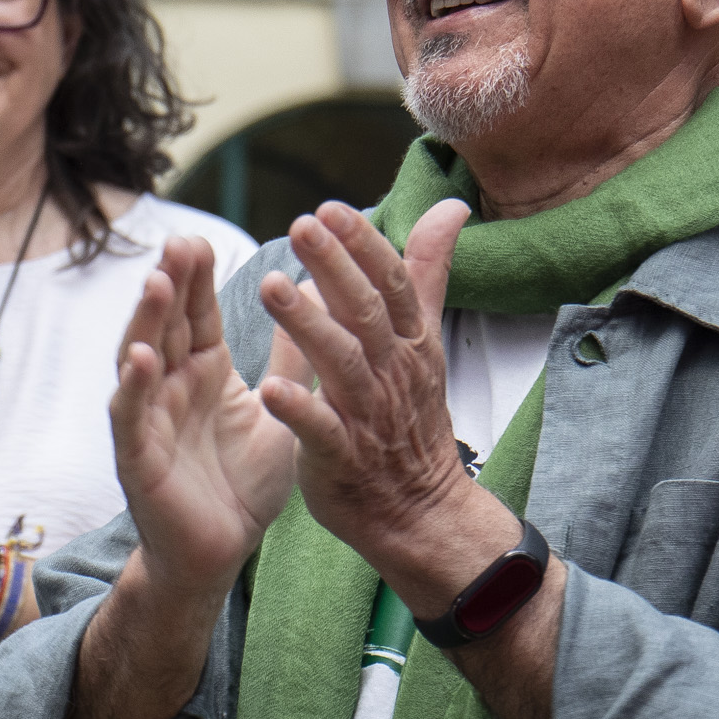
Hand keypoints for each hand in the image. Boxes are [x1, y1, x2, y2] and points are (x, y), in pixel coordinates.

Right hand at [108, 236, 305, 602]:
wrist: (223, 553)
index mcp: (202, 372)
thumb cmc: (245, 484)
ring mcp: (149, 420)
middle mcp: (169, 387)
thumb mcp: (281, 410)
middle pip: (165, 324)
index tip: (199, 239)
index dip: (194, 278)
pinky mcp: (138, 457)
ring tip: (156, 281)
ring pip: (140, 359)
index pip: (195, 313)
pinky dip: (133, 386)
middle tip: (178, 242)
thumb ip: (291, 358)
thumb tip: (309, 293)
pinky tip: (140, 358)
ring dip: (144, 321)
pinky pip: (132, 415)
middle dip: (168, 283)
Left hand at [251, 200, 491, 579]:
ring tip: (270, 287)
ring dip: (307, 325)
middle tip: (300, 225)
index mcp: (410, 343)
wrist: (420, 512)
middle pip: (366, 313)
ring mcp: (368, 417)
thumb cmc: (411, 418)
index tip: (330, 208)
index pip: (393, 283)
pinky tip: (268, 388)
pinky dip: (298, 411)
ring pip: (340, 363)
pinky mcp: (342, 458)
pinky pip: (321, 432)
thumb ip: (427, 274)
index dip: (364, 245)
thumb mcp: (425, 342)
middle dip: (334, 267)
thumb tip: (451, 207)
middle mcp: (392, 373)